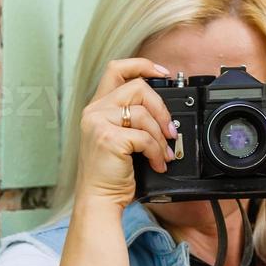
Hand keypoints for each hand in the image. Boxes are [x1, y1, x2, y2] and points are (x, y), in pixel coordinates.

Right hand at [74, 58, 178, 209]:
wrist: (98, 200)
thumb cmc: (110, 175)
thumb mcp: (119, 140)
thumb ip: (132, 121)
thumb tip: (164, 115)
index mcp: (97, 108)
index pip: (116, 69)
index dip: (142, 65)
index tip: (163, 73)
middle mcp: (94, 111)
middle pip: (138, 87)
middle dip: (161, 109)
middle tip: (170, 131)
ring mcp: (99, 124)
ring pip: (143, 114)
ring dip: (161, 137)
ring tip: (163, 154)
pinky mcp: (109, 139)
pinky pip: (145, 137)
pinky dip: (157, 152)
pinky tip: (156, 164)